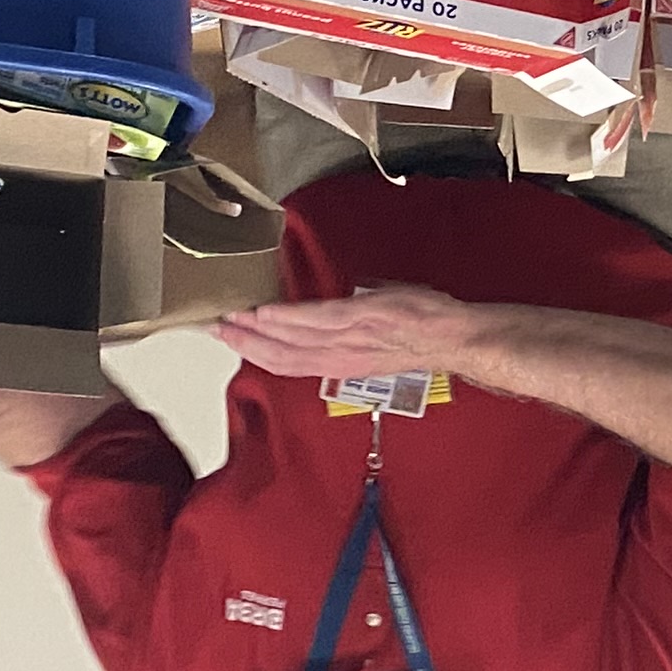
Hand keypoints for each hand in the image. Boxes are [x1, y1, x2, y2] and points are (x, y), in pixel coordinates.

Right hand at [214, 283, 486, 380]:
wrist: (458, 337)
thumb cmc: (422, 333)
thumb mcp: (377, 337)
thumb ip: (348, 329)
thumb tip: (328, 308)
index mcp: (344, 362)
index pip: (291, 362)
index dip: (257, 354)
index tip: (230, 338)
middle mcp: (342, 358)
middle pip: (282, 358)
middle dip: (245, 344)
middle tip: (214, 329)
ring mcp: (352, 340)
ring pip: (293, 343)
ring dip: (256, 331)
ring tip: (228, 319)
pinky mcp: (363, 320)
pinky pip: (317, 322)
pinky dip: (288, 319)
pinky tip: (264, 313)